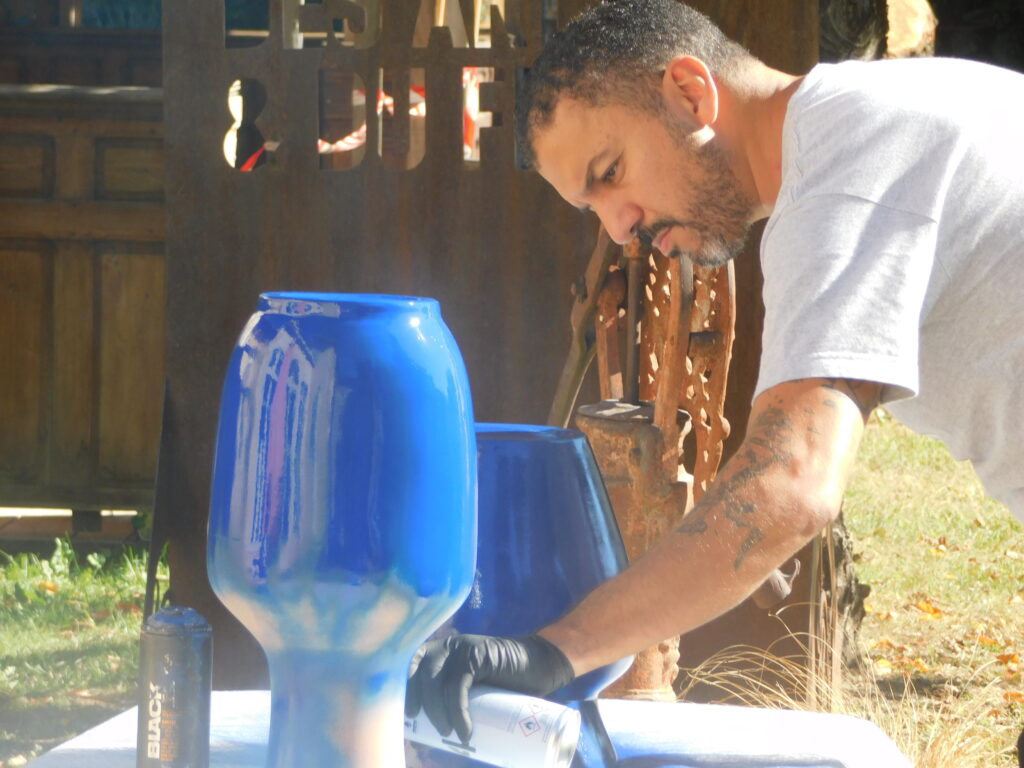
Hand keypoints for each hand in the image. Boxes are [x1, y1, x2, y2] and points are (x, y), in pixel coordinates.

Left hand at [405, 634, 574, 742]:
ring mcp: (462, 648)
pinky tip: (463, 730)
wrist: (541, 666)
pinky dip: (457, 711)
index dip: (403, 689)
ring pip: (437, 683)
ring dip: (438, 713)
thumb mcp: (474, 688)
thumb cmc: (506, 684)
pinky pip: (458, 685)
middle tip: (425, 731)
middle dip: (417, 703)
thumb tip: (431, 731)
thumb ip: (456, 695)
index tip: (406, 718)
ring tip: (449, 735)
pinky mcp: (477, 655)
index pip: (410, 666)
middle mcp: (447, 646)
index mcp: (440, 652)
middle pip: (420, 675)